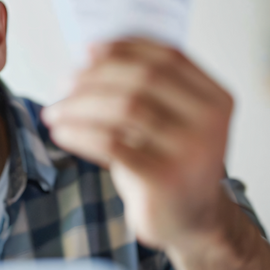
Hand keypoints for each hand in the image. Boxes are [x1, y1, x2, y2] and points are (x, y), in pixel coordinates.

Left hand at [41, 39, 233, 250]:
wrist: (191, 221)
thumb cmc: (170, 163)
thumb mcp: (169, 121)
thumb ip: (148, 88)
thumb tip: (93, 52)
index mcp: (215, 98)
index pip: (168, 57)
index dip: (125, 48)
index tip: (89, 50)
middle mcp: (209, 121)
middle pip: (143, 79)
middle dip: (95, 77)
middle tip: (63, 83)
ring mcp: (191, 150)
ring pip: (124, 108)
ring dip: (80, 105)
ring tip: (54, 111)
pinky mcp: (165, 178)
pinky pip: (111, 144)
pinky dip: (80, 134)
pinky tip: (62, 133)